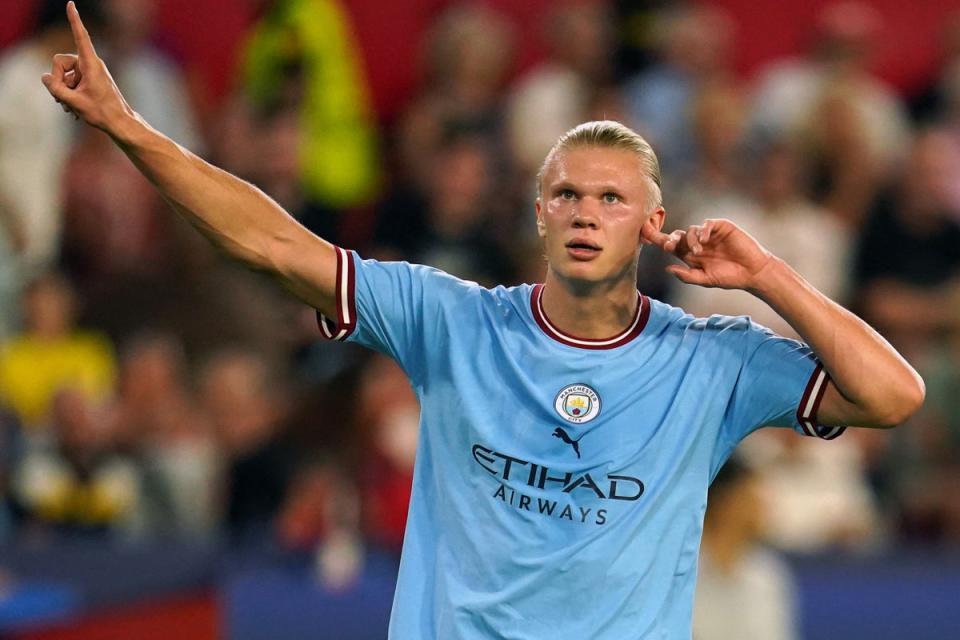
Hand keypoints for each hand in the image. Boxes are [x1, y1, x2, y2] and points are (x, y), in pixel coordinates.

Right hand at [40, 2, 131, 132]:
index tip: (71, 3)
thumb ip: (56, 89)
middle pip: (60, 61)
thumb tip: (45, 77)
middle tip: (62, 98)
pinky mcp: (89, 78)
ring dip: (63, 89)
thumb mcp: (74, 102)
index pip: (81, 37)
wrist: (120, 123)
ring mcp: (90, 71)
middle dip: (57, 80)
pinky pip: (70, 80)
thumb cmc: (102, 113)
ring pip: (64, 73)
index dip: (74, 20)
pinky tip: (73, 107)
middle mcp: (91, 64)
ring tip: (71, 106)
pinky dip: (69, 92)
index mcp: (91, 64)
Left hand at [641, 218, 774, 290]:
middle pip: (677, 235)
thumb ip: (687, 275)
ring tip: (698, 251)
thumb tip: (667, 268)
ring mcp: (709, 234)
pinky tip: (705, 239)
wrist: (752, 273)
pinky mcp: (722, 228)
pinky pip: (708, 224)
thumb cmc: (729, 277)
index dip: (657, 238)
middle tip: (669, 245)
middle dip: (671, 239)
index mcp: (690, 255)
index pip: (670, 244)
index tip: (644, 232)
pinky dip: (704, 229)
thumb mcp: (705, 279)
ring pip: (691, 230)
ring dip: (690, 239)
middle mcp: (697, 243)